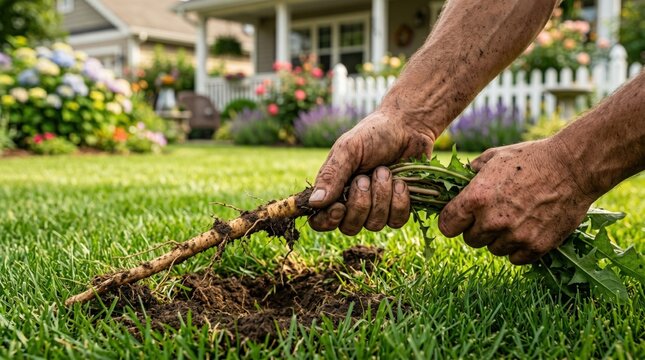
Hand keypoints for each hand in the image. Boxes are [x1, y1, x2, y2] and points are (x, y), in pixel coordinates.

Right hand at [308, 110, 434, 234]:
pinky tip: (400, 182)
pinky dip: (399, 201)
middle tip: (366, 177)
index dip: (327, 221)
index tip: (339, 207)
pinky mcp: (398, 209)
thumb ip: (331, 175)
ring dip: (381, 197)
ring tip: (385, 171)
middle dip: (360, 203)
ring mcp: (377, 209)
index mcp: (334, 190)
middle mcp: (352, 203)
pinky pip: (396, 221)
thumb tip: (314, 202)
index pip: (320, 221)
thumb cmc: (374, 134)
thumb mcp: (348, 149)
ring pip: (374, 224)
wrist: (409, 127)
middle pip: (349, 227)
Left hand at [438, 139, 594, 264]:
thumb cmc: (531, 158)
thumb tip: (459, 181)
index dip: (452, 221)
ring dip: (500, 238)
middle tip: (494, 214)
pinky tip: (528, 228)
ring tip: (515, 218)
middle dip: (478, 228)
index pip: (447, 226)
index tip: (460, 218)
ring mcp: (515, 236)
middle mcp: (492, 221)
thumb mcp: (494, 157)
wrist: (573, 166)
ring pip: (494, 249)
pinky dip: (519, 248)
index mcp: (476, 199)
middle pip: (470, 240)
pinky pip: (516, 258)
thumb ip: (471, 173)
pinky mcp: (536, 247)